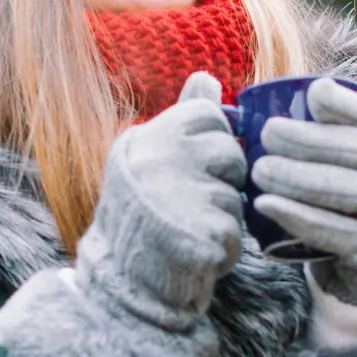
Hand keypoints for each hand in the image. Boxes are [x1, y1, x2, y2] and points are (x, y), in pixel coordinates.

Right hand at [75, 72, 246, 330]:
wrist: (120, 280)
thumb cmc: (142, 211)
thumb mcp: (152, 155)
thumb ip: (183, 116)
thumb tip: (207, 76)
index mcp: (149, 137)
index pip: (209, 114)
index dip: (212, 141)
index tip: (194, 164)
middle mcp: (161, 159)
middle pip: (230, 152)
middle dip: (223, 179)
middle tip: (191, 200)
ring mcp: (180, 196)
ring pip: (235, 194)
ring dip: (222, 215)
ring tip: (189, 227)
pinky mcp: (202, 234)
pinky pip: (236, 231)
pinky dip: (223, 247)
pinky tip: (195, 251)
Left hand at [251, 77, 356, 311]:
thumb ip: (351, 121)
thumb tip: (320, 85)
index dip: (347, 104)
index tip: (313, 95)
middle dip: (309, 139)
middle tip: (268, 132)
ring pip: (345, 191)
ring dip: (298, 178)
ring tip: (260, 169)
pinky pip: (333, 231)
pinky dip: (296, 217)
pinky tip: (265, 203)